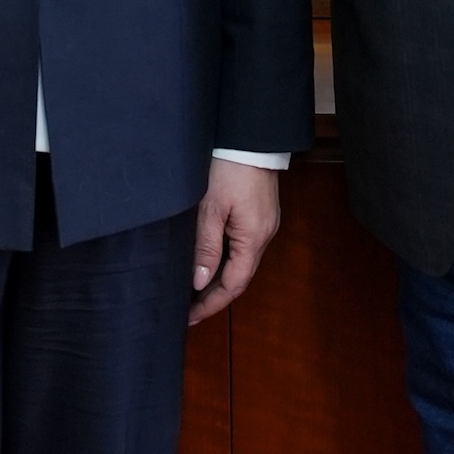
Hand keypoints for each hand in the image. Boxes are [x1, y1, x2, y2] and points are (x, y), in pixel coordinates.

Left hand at [189, 160, 280, 324]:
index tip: (190, 318)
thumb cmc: (229, 168)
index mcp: (254, 237)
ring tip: (194, 290)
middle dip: (214, 295)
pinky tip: (210, 260)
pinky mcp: (260, 213)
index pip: (233, 284)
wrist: (249, 135)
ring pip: (241, 261)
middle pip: (239, 276)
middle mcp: (264, 234)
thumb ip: (206, 246)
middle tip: (188, 309)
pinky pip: (243, 245)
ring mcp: (265, 223)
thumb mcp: (210, 208)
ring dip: (219, 277)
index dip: (211, 303)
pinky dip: (226, 259)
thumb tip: (200, 282)